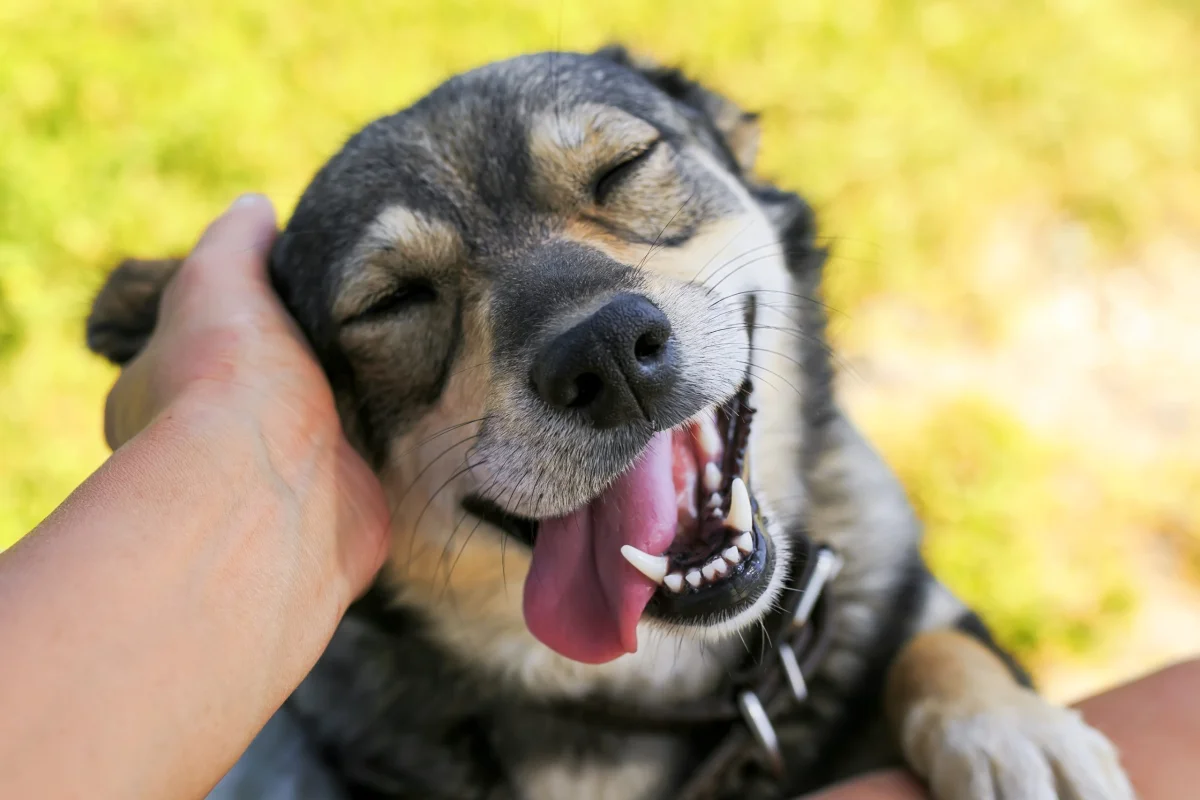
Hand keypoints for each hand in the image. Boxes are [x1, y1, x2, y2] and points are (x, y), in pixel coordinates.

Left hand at [104, 192, 387, 616]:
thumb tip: (256, 207)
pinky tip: (426, 407)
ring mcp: (278, 484)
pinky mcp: (342, 509)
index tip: (290, 291)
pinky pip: (371, 467)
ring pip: (322, 429)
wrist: (274, 492)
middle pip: (265, 390)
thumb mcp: (218, 280)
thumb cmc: (228, 383)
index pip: (196, 345)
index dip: (239, 318)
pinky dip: (394, 443)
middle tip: (366, 318)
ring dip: (358, 403)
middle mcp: (211, 448)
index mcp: (160, 393)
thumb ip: (236, 242)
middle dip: (307, 362)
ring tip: (411, 349)